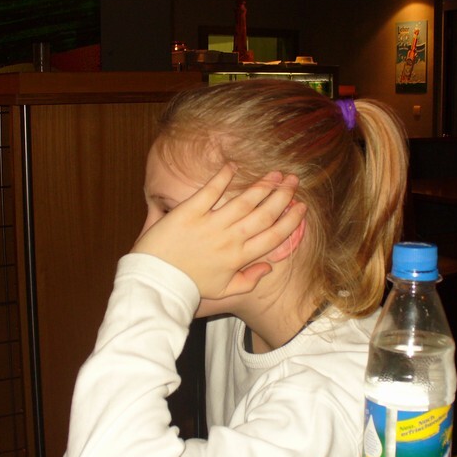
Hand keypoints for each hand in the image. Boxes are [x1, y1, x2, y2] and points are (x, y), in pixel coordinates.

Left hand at [132, 164, 306, 299]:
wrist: (155, 281)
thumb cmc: (188, 287)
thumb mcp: (222, 291)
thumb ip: (247, 281)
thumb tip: (268, 267)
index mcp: (239, 258)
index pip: (273, 237)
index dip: (291, 221)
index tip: (301, 207)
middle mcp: (229, 240)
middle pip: (264, 215)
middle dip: (283, 196)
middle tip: (294, 182)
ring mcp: (210, 224)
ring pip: (244, 202)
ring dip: (262, 185)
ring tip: (275, 174)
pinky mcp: (189, 212)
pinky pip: (210, 191)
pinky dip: (222, 177)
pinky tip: (233, 165)